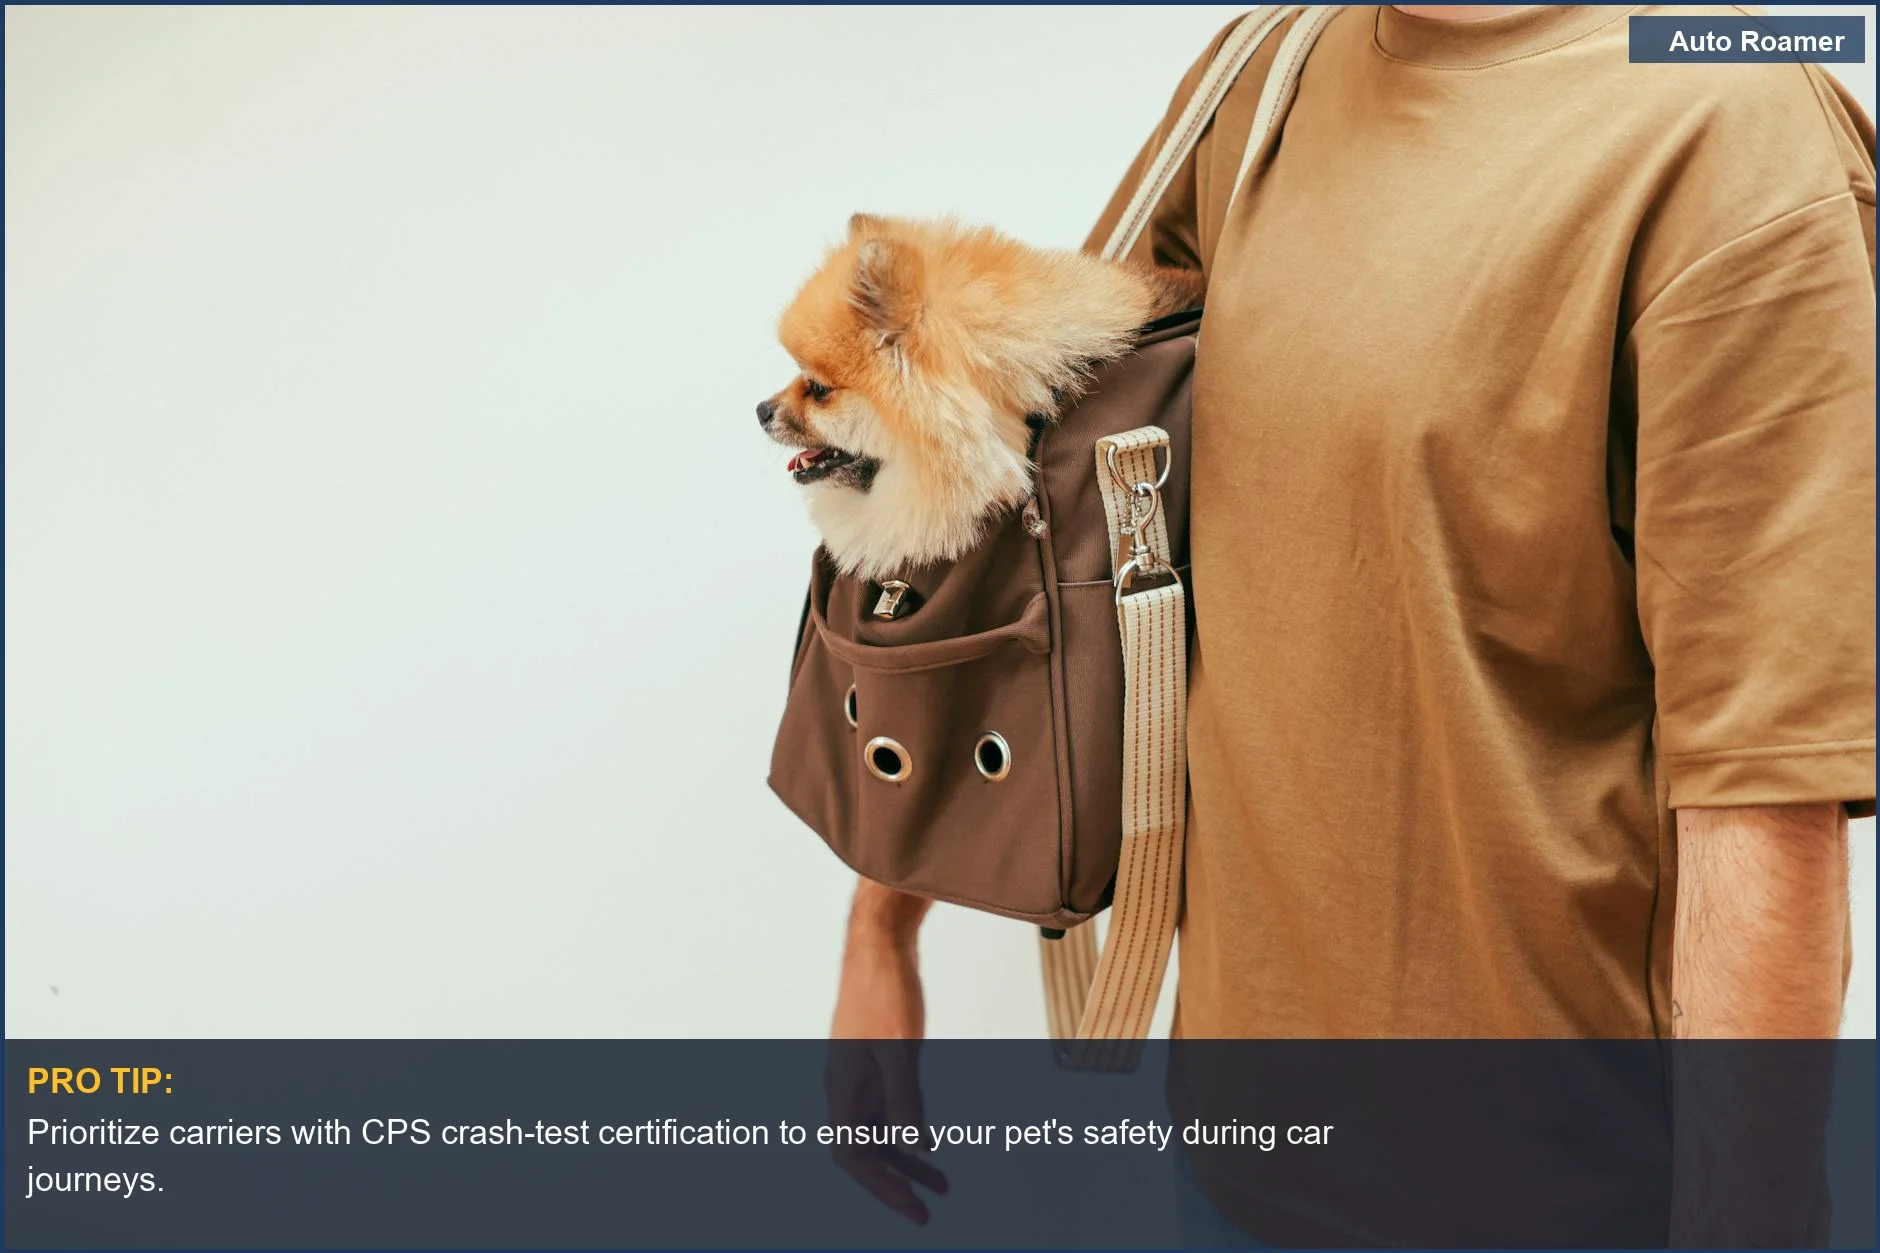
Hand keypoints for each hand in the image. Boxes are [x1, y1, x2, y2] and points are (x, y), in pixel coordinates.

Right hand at [823, 880, 946, 1223]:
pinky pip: (889, 1109)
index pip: (853, 1156)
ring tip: (942, 1185)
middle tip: (928, 1212)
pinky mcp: (876, 1060)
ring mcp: (860, 1074)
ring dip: (907, 1160)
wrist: (880, 944)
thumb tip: (917, 1147)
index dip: (881, 1187)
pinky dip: (909, 1130)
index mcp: (843, 1089)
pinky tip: (932, 1143)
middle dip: (895, 1184)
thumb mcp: (900, 1049)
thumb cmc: (884, 991)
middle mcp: (846, 1087)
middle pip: (865, 1152)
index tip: (913, 1206)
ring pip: (880, 1132)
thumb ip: (906, 1099)